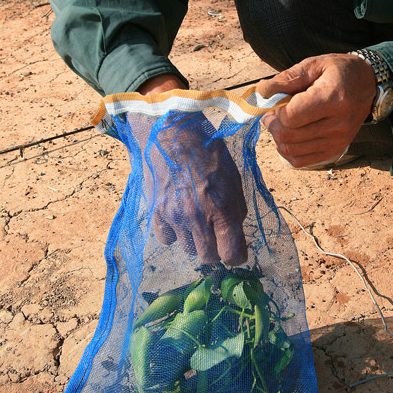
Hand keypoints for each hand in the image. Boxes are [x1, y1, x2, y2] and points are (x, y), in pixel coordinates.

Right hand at [134, 75, 247, 264]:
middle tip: (215, 234)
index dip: (236, 255)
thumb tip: (236, 231)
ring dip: (194, 240)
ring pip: (188, 250)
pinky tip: (177, 215)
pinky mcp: (156, 213)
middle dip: (215, 249)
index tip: (235, 250)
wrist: (172, 134)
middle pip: (209, 258)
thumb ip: (236, 208)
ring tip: (195, 219)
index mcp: (223, 208)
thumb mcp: (234, 177)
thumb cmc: (207, 151)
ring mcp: (175, 217)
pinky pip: (167, 239)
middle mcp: (198, 218)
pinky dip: (173, 232)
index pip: (232, 255)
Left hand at [256, 54, 375, 167]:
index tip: (273, 102)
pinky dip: (288, 150)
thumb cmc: (339, 72)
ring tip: (283, 121)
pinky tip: (290, 135)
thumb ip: (286, 79)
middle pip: (288, 135)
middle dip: (272, 124)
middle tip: (273, 112)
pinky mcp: (336, 150)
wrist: (368, 84)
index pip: (290, 117)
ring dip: (278, 137)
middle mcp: (338, 124)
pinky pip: (300, 160)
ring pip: (290, 150)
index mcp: (333, 98)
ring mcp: (338, 140)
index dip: (274, 110)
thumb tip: (260, 94)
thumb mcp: (313, 65)